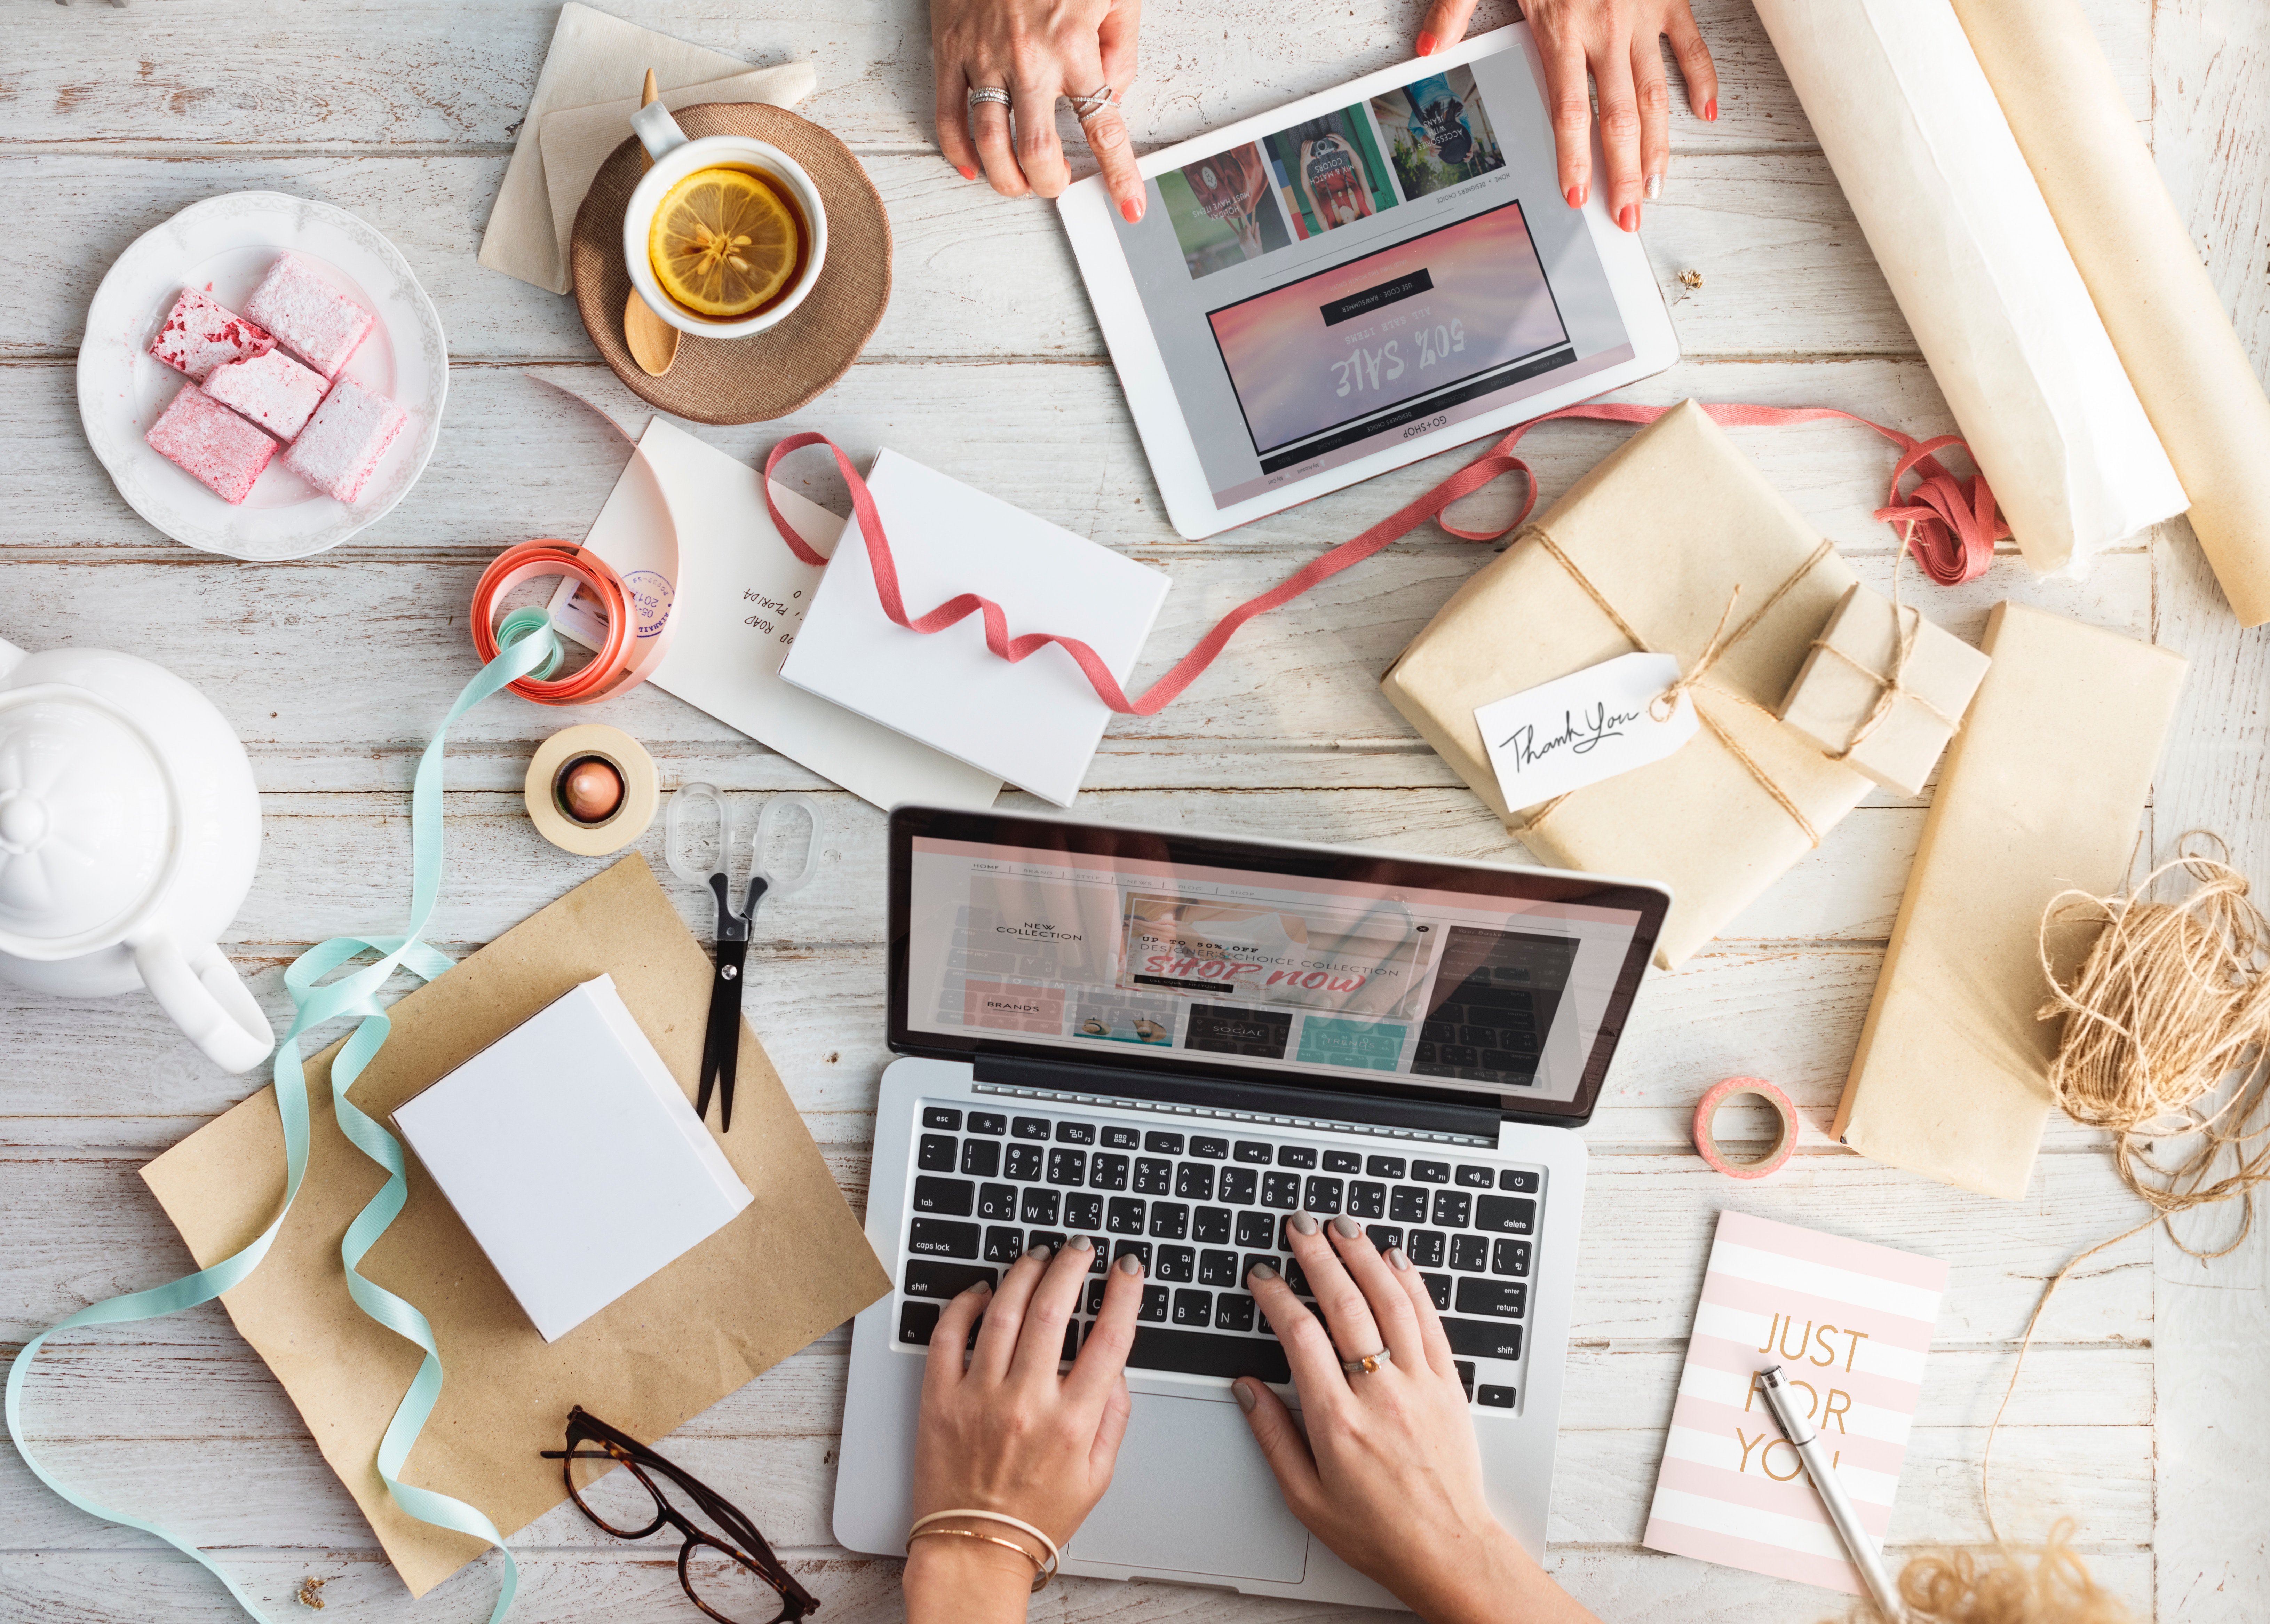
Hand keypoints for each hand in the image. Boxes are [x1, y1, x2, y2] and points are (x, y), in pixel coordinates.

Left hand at [904, 1239, 1143, 1622]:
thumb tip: (1116, 1367)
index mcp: (1071, 1423)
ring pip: (1003, 1312)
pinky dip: (964, 1304)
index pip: (1109, 1340)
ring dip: (1024, 1274)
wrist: (975, 1548)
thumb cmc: (1036, 1515)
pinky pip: (948, 1336)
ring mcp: (978, 1398)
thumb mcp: (1097, 1475)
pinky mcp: (939, 1399)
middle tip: (1080, 1248)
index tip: (1128, 1269)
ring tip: (1037, 1256)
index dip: (1124, 1294)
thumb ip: (1113, 1417)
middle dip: (1072, 1267)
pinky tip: (981, 1291)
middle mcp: (1026, 1404)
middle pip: (1054, 1311)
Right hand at [932, 0, 1147, 221]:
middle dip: (1049, 183)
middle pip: (1035, 150)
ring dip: (1006, 178)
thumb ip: (1121, 46)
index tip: (1130, 206)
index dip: (1119, 175)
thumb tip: (1113, 94)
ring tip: (1019, 184)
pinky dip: (957, 150)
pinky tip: (973, 166)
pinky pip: (947, 114)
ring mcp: (983, 57)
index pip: (1102, 126)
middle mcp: (1027, 59)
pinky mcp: (948, 49)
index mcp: (1074, 44)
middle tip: (1057, 185)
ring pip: (989, 142)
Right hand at [1236, 1214, 1600, 1623]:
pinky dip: (1412, 1284)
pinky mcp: (1448, 1384)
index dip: (1277, 1297)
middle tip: (1300, 1225)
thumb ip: (1272, 1437)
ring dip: (1364, 1256)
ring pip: (1391, 1301)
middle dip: (1319, 1256)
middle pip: (1345, 1305)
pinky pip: (1429, 1321)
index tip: (1263, 1276)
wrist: (1447, 1550)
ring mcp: (1419, 1385)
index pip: (1300, 1336)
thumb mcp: (1304, 1497)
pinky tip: (1396, 1260)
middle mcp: (1379, 1394)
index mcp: (1337, 1421)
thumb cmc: (1376, 1531)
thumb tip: (1246, 1388)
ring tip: (1343, 1227)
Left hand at [1412, 0, 1716, 231]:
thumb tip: (1428, 49)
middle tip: (1630, 214)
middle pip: (1619, 116)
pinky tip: (1704, 115)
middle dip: (1624, 171)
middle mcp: (1607, 29)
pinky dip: (1701, 79)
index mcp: (1562, 28)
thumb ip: (1455, 8)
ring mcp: (1642, 15)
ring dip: (1660, 143)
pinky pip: (1690, 45)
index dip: (1576, 158)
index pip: (1569, 111)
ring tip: (1657, 186)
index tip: (1578, 196)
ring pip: (1656, 93)